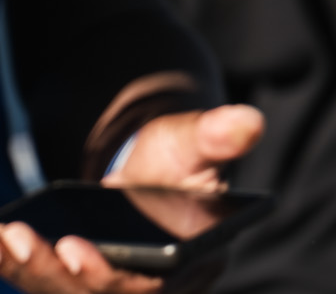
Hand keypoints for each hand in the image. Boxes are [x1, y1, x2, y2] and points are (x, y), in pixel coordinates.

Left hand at [0, 106, 263, 293]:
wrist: (151, 169)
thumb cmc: (181, 156)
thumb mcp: (198, 142)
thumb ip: (220, 137)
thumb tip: (248, 122)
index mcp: (195, 263)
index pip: (152, 288)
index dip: (108, 276)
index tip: (73, 246)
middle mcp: (155, 288)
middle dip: (55, 273)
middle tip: (22, 238)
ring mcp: (113, 288)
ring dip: (29, 270)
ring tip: (5, 235)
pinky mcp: (78, 284)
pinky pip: (45, 284)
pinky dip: (13, 264)